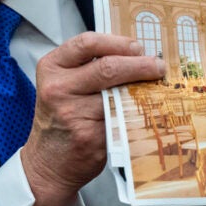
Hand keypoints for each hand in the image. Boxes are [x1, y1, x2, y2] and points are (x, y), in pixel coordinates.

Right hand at [19, 32, 164, 205]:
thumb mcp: (64, 84)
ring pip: (118, 94)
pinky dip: (137, 112)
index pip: (88, 43)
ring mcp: (72, 113)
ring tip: (157, 86)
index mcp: (52, 67)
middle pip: (108, 67)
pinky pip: (120, 118)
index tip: (138, 47)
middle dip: (140, 64)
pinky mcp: (88, 135)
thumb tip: (135, 54)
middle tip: (158, 66)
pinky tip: (146, 109)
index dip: (118, 42)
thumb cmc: (61, 118)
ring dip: (143, 89)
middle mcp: (58, 88)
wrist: (48, 162)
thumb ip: (89, 66)